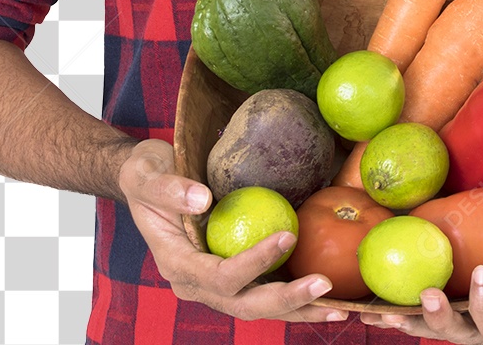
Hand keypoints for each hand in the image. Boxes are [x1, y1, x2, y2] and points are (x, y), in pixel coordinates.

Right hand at [118, 139, 347, 323]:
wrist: (145, 182)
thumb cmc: (147, 174)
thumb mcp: (148, 175)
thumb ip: (170, 188)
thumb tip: (202, 198)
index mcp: (176, 264)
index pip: (219, 276)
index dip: (253, 263)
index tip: (286, 237)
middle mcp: (196, 284)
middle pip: (245, 305)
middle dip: (286, 301)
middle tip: (325, 286)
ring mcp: (213, 284)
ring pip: (258, 307)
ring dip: (297, 309)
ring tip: (337, 308)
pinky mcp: (230, 275)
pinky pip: (262, 290)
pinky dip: (293, 296)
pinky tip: (325, 294)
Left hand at [359, 212, 482, 342]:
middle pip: (460, 334)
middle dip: (440, 322)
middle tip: (426, 296)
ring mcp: (460, 304)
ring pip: (430, 324)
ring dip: (405, 319)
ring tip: (379, 311)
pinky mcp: (441, 284)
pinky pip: (414, 300)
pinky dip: (391, 302)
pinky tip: (366, 299)